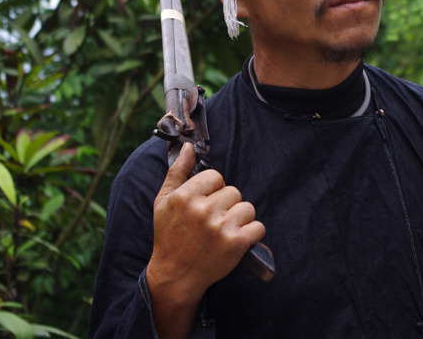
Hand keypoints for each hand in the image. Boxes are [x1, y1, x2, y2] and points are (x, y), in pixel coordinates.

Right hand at [146, 143, 265, 309]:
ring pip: (247, 207)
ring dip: (240, 219)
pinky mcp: (236, 244)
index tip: (205, 204)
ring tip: (224, 231)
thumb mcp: (163, 201)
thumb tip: (188, 147)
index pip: (216, 176)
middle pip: (234, 191)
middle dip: (227, 204)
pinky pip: (258, 227)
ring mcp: (220, 227)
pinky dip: (252, 234)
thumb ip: (176, 172)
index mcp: (185, 197)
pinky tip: (237, 240)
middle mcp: (203, 210)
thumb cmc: (169, 236)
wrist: (176, 276)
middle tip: (213, 221)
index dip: (212, 189)